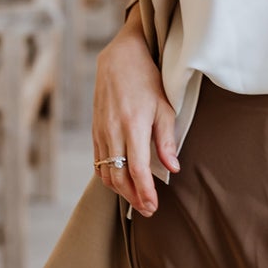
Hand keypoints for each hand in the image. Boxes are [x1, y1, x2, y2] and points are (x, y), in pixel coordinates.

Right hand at [92, 16, 178, 216]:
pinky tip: (121, 182)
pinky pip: (98, 162)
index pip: (137, 170)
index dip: (145, 192)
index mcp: (133, 125)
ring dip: (120, 191)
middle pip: (119, 177)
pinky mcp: (94, 131)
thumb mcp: (164, 106)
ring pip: (106, 173)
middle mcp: (113, 131)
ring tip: (137, 199)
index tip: (153, 206)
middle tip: (148, 209)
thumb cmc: (147, 80)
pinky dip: (109, 177)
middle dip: (133, 198)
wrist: (119, 58)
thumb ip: (167, 139)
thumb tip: (173, 168)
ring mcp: (101, 132)